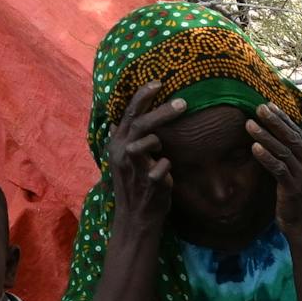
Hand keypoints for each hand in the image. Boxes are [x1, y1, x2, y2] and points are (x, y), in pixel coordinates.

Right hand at [106, 85, 188, 225]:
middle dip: (162, 110)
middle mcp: (121, 152)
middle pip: (140, 122)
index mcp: (117, 143)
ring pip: (148, 140)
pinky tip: (166, 173)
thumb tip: (118, 122)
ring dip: (159, 139)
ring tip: (162, 149)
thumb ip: (125, 140)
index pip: (129, 113)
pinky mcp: (147, 182)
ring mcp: (133, 167)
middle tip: (184, 102)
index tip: (158, 82)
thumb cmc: (136, 185)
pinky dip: (167, 167)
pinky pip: (162, 167)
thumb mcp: (125, 161)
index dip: (142, 96)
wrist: (135, 218)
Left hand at [254, 105, 301, 242]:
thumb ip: (294, 162)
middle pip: (292, 138)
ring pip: (284, 150)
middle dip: (275, 121)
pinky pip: (279, 169)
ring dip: (265, 135)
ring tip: (250, 124)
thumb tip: (275, 144)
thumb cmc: (300, 205)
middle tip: (258, 108)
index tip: (269, 106)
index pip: (299, 135)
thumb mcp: (301, 179)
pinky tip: (254, 148)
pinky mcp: (296, 189)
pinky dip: (266, 157)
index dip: (284, 119)